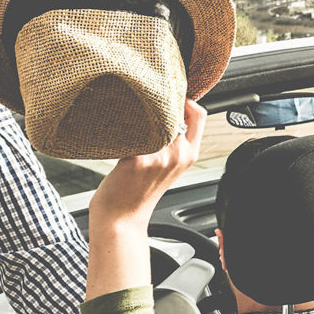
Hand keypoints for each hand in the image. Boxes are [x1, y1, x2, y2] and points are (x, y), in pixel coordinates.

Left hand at [88, 100, 207, 226]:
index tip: (171, 96)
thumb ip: (174, 142)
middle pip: (175, 112)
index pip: (200, 115)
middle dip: (159, 103)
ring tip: (125, 119)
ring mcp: (160, 157)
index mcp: (190, 155)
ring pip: (153, 118)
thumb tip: (168, 111)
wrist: (121, 217)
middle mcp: (178, 155)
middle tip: (142, 104)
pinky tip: (112, 130)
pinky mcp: (138, 159)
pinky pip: (132, 130)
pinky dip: (121, 125)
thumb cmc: (138, 191)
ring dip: (138, 113)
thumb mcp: (168, 166)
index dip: (187, 100)